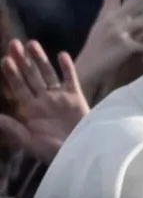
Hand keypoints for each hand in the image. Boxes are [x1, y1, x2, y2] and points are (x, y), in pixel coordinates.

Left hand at [0, 39, 88, 162]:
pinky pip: (70, 79)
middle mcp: (43, 100)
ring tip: (32, 44)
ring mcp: (59, 98)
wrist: (81, 153)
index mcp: (30, 110)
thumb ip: (12, 128)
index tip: (5, 60)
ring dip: (40, 60)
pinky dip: (67, 68)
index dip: (11, 74)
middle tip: (13, 43)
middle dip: (22, 61)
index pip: (17, 88)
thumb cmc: (54, 152)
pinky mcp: (76, 97)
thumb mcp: (30, 142)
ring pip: (48, 74)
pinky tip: (62, 55)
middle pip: (30, 76)